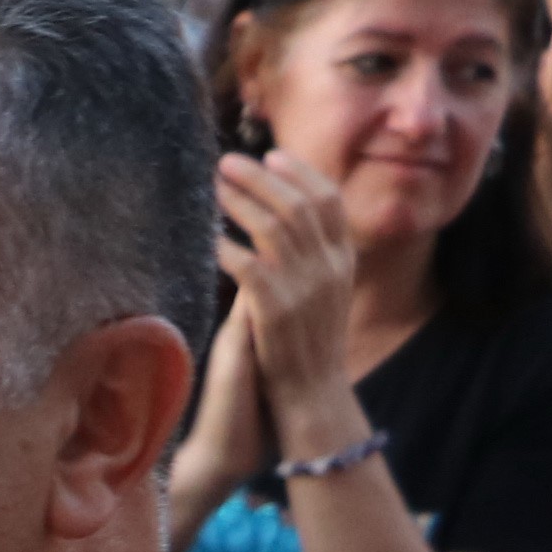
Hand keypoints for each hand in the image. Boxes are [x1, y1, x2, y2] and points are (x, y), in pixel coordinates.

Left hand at [212, 150, 364, 437]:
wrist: (315, 396)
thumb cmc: (310, 345)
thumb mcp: (324, 294)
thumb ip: (314, 258)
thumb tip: (290, 223)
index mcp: (345, 260)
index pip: (330, 200)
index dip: (301, 173)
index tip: (272, 155)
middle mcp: (330, 267)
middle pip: (298, 204)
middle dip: (261, 177)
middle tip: (227, 161)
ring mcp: (305, 287)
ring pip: (272, 227)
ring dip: (239, 201)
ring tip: (211, 185)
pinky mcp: (275, 310)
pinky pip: (247, 266)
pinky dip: (226, 246)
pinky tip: (206, 235)